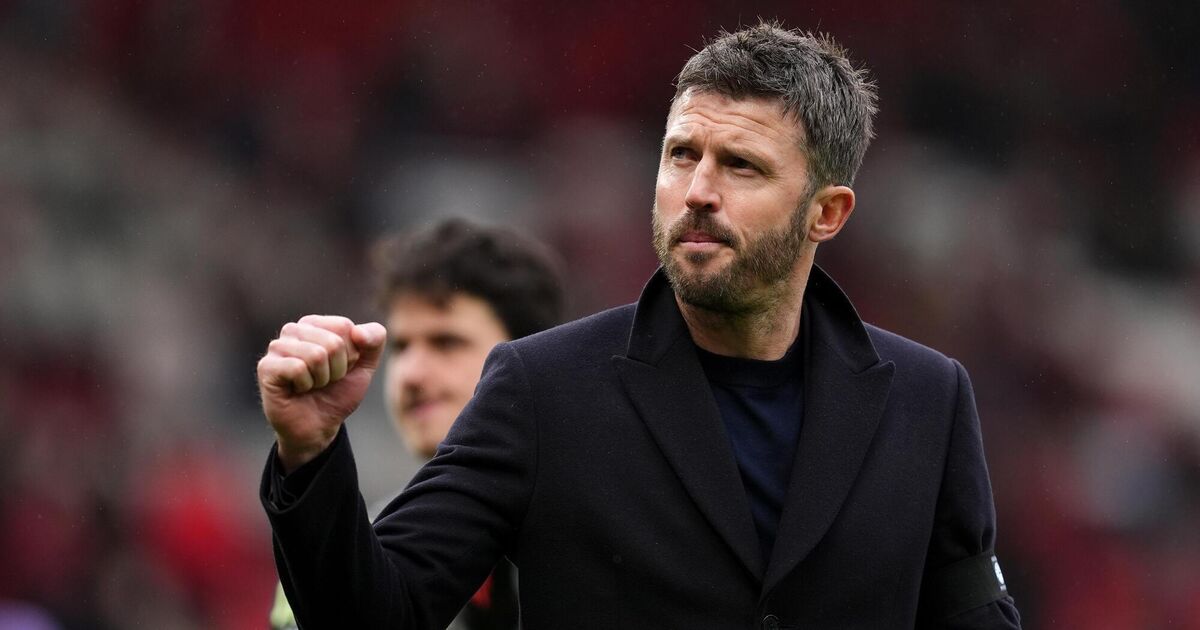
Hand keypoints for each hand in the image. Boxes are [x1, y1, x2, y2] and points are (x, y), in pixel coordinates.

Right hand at [257, 315, 386, 472]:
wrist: (318, 427)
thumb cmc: (337, 392)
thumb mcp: (365, 366)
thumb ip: (374, 340)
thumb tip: (358, 331)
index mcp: (315, 324)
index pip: (344, 327)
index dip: (351, 355)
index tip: (340, 368)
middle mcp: (293, 330)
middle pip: (333, 342)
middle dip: (337, 369)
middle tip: (325, 381)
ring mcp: (277, 347)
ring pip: (316, 355)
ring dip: (322, 379)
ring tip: (312, 385)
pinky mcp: (266, 367)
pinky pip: (297, 368)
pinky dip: (306, 385)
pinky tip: (297, 390)